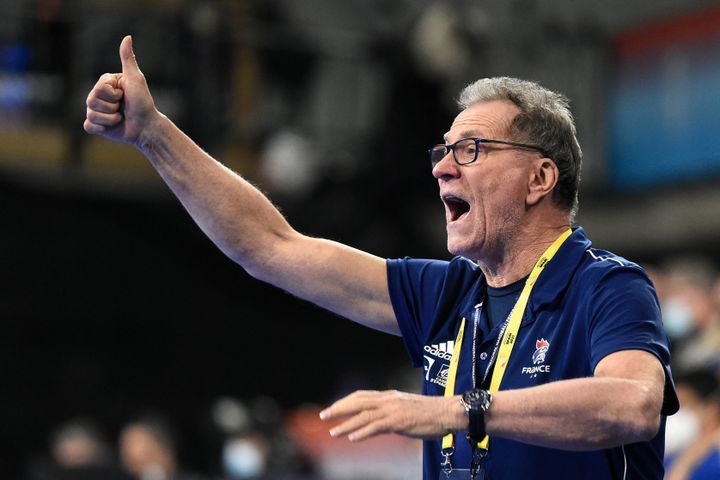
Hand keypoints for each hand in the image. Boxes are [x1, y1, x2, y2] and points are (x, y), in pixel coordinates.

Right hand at [84, 36, 160, 147]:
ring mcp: (95, 111)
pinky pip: (88, 126)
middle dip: (112, 107)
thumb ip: (128, 59)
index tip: (124, 94)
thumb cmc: (143, 102)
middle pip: (91, 101)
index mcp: (105, 84)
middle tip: (123, 107)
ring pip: (91, 114)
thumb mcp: (136, 79)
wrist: (146, 126)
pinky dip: (101, 128)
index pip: (98, 88)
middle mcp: (97, 96)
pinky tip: (112, 127)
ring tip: (120, 117)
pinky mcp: (96, 126)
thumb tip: (127, 37)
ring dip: (110, 119)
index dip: (113, 94)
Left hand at [319, 390, 461, 441]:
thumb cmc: (429, 413)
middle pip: (357, 402)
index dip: (345, 401)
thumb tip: (378, 422)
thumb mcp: (405, 408)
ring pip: (363, 415)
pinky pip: (376, 427)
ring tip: (333, 432)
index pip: (361, 396)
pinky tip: (352, 438)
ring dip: (346, 424)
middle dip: (338, 409)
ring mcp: (392, 410)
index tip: (333, 408)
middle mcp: (388, 400)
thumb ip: (390, 412)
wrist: (447, 412)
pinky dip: (362, 432)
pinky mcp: (398, 421)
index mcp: (389, 395)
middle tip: (323, 416)